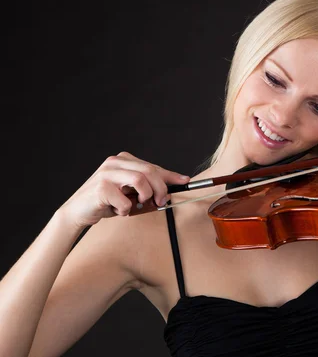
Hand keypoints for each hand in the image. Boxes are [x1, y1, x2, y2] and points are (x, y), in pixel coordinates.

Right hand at [56, 151, 189, 228]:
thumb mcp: (129, 192)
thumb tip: (169, 191)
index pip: (152, 166)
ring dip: (145, 196)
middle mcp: (115, 162)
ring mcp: (107, 173)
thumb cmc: (106, 202)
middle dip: (161, 188)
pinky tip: (118, 210)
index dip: (170, 175)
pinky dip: (126, 210)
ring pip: (140, 180)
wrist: (77, 212)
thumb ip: (146, 188)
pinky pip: (125, 200)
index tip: (185, 181)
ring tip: (138, 205)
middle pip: (149, 171)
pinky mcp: (101, 187)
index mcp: (123, 160)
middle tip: (162, 202)